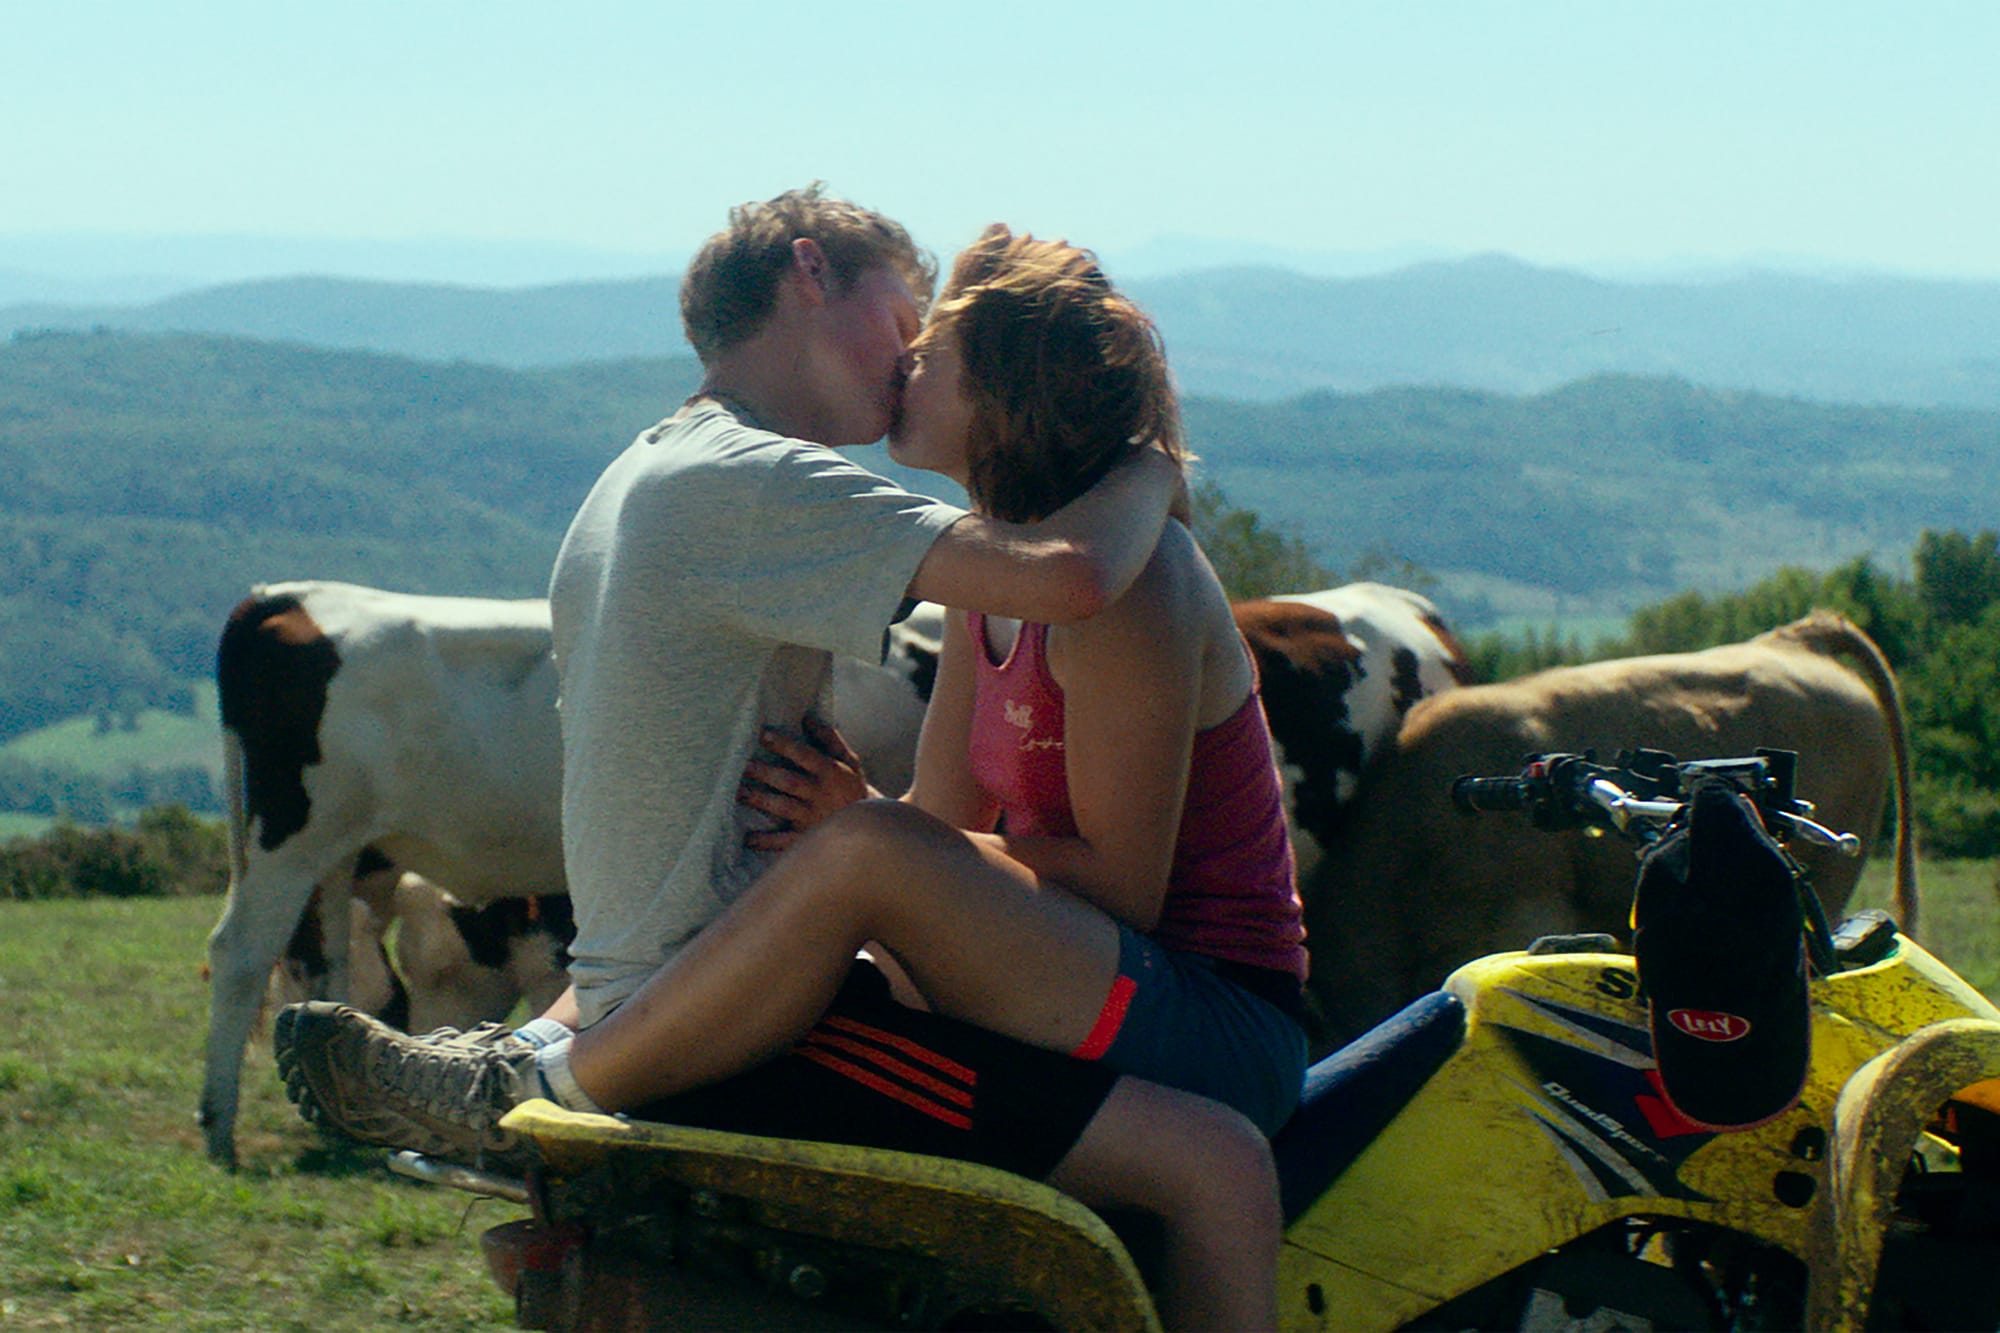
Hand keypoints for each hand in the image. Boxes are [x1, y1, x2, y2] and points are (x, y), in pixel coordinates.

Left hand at [740, 714, 874, 851]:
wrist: (868, 826)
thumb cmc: (852, 788)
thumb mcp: (849, 760)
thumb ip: (829, 739)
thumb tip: (807, 718)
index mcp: (830, 772)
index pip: (804, 755)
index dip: (784, 745)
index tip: (763, 735)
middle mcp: (819, 794)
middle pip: (789, 781)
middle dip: (765, 773)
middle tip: (743, 765)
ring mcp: (811, 818)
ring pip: (782, 807)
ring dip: (760, 800)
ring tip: (739, 793)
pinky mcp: (806, 837)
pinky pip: (783, 841)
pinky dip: (765, 842)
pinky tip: (747, 839)